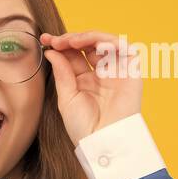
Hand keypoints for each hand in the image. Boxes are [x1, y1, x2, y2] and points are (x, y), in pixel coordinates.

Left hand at [41, 30, 142, 145]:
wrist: (103, 142)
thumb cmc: (84, 127)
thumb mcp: (67, 98)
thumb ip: (62, 73)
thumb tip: (52, 51)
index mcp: (84, 80)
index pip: (73, 54)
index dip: (61, 44)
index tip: (45, 39)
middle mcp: (101, 73)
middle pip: (88, 45)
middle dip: (72, 38)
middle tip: (57, 40)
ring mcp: (117, 71)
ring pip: (106, 42)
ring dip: (89, 37)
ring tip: (72, 41)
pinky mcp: (131, 72)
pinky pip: (126, 49)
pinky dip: (111, 42)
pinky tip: (95, 45)